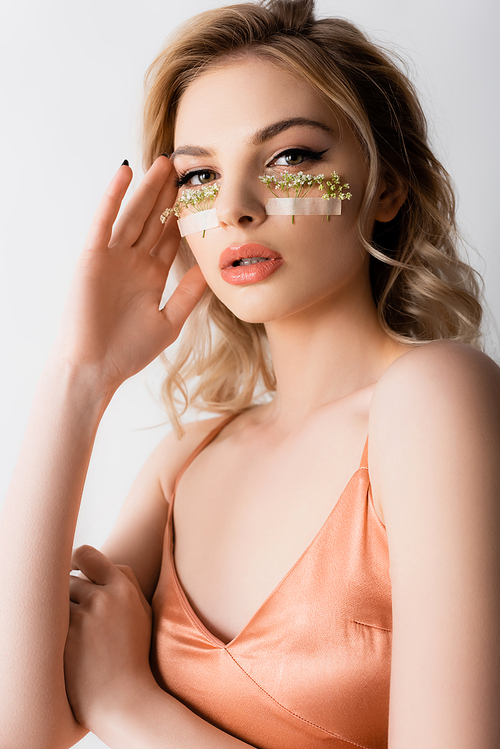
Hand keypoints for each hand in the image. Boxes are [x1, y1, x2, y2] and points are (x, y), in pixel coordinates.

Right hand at [53, 156, 206, 396]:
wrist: (95, 367)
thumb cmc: (128, 351)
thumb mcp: (170, 320)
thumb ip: (189, 294)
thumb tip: (212, 270)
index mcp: (151, 275)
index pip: (171, 237)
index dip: (185, 215)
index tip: (203, 192)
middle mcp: (133, 261)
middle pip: (154, 219)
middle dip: (168, 194)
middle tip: (185, 166)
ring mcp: (112, 256)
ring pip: (133, 214)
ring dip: (147, 188)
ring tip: (163, 162)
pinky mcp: (93, 256)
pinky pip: (104, 220)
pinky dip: (113, 196)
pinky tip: (125, 173)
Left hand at [64, 545, 156, 730]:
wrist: (123, 698)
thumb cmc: (134, 658)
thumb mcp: (142, 615)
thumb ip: (128, 586)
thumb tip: (109, 564)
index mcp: (124, 588)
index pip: (89, 556)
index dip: (77, 561)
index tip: (73, 570)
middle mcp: (104, 597)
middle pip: (71, 579)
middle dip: (72, 596)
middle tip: (81, 618)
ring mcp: (84, 615)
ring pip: (58, 598)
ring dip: (62, 612)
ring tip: (78, 635)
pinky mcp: (66, 634)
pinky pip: (49, 618)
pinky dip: (54, 628)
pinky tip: (66, 645)